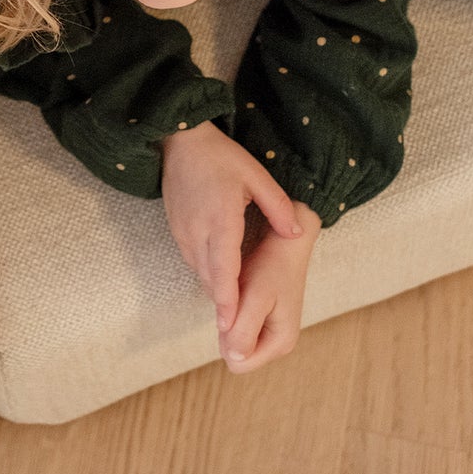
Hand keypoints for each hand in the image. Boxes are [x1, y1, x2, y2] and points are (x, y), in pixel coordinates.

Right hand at [161, 122, 298, 337]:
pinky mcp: (176, 230)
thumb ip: (278, 207)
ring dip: (216, 291)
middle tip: (236, 333)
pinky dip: (207, 275)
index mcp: (220, 218)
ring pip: (200, 273)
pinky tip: (220, 282)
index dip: (228, 298)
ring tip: (233, 314)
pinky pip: (193, 261)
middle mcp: (198, 231)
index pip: (223, 268)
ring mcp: (183, 232)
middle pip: (210, 278)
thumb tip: (296, 233)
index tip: (231, 323)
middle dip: (223, 305)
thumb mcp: (256, 175)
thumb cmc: (219, 156)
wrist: (178, 140)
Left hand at [220, 202, 319, 373]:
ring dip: (232, 317)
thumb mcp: (256, 297)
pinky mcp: (264, 320)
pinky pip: (238, 325)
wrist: (287, 243)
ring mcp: (272, 332)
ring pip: (235, 339)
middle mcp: (278, 343)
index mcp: (280, 343)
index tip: (237, 309)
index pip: (238, 364)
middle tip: (240, 297)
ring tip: (244, 293)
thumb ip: (244, 330)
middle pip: (236, 353)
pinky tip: (244, 291)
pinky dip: (235, 310)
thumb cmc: (273, 266)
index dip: (228, 338)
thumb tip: (232, 359)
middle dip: (229, 328)